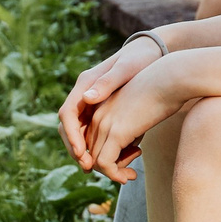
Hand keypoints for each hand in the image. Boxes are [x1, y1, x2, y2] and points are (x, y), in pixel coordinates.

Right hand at [56, 35, 165, 167]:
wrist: (152, 52)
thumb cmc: (141, 58)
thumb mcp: (126, 68)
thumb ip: (107, 83)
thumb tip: (87, 98)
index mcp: (85, 84)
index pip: (67, 113)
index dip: (71, 135)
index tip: (81, 153)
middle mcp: (85, 95)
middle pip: (69, 127)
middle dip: (76, 149)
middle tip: (88, 168)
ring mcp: (93, 103)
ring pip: (80, 133)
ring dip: (86, 152)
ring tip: (98, 169)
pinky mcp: (103, 110)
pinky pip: (94, 133)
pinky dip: (99, 147)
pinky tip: (114, 159)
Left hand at [80, 56, 189, 182]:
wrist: (171, 79)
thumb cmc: (160, 93)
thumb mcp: (136, 112)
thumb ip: (127, 128)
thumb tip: (128, 151)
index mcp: (99, 107)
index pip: (91, 141)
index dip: (104, 156)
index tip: (124, 161)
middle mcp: (97, 115)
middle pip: (91, 153)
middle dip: (109, 167)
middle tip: (130, 170)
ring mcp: (105, 123)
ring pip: (96, 161)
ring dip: (114, 172)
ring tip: (132, 174)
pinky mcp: (116, 132)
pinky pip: (105, 163)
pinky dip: (115, 174)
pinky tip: (133, 174)